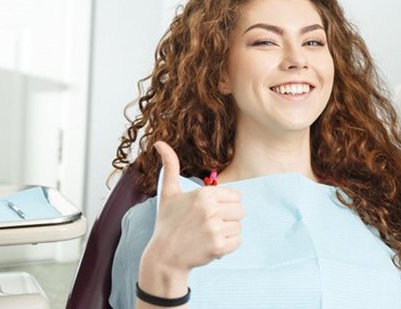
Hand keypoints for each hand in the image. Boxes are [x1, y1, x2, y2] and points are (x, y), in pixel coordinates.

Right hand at [140, 141, 244, 277]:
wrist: (164, 257)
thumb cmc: (167, 223)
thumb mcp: (168, 193)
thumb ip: (170, 166)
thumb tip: (159, 142)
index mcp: (203, 194)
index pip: (236, 195)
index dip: (225, 204)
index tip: (210, 211)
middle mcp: (210, 210)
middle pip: (241, 210)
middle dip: (228, 218)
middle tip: (209, 224)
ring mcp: (215, 229)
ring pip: (239, 226)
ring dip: (227, 232)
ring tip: (208, 234)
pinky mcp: (218, 247)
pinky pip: (238, 241)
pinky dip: (227, 245)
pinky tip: (211, 245)